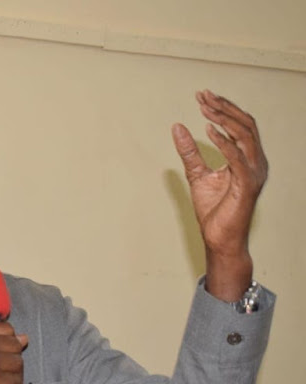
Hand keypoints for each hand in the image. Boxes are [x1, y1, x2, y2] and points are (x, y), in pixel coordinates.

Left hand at [171, 90, 267, 300]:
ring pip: (245, 136)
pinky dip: (224, 142)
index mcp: (247, 158)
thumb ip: (189, 152)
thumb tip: (177, 126)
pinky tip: (208, 131)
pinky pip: (238, 158)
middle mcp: (256, 162)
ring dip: (224, 119)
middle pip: (245, 124)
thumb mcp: (196, 174)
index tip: (202, 95)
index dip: (223, 108)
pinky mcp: (247, 185)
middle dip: (224, 107)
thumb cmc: (213, 210)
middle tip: (203, 95)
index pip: (240, 124)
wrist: (219, 238)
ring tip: (205, 107)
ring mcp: (254, 173)